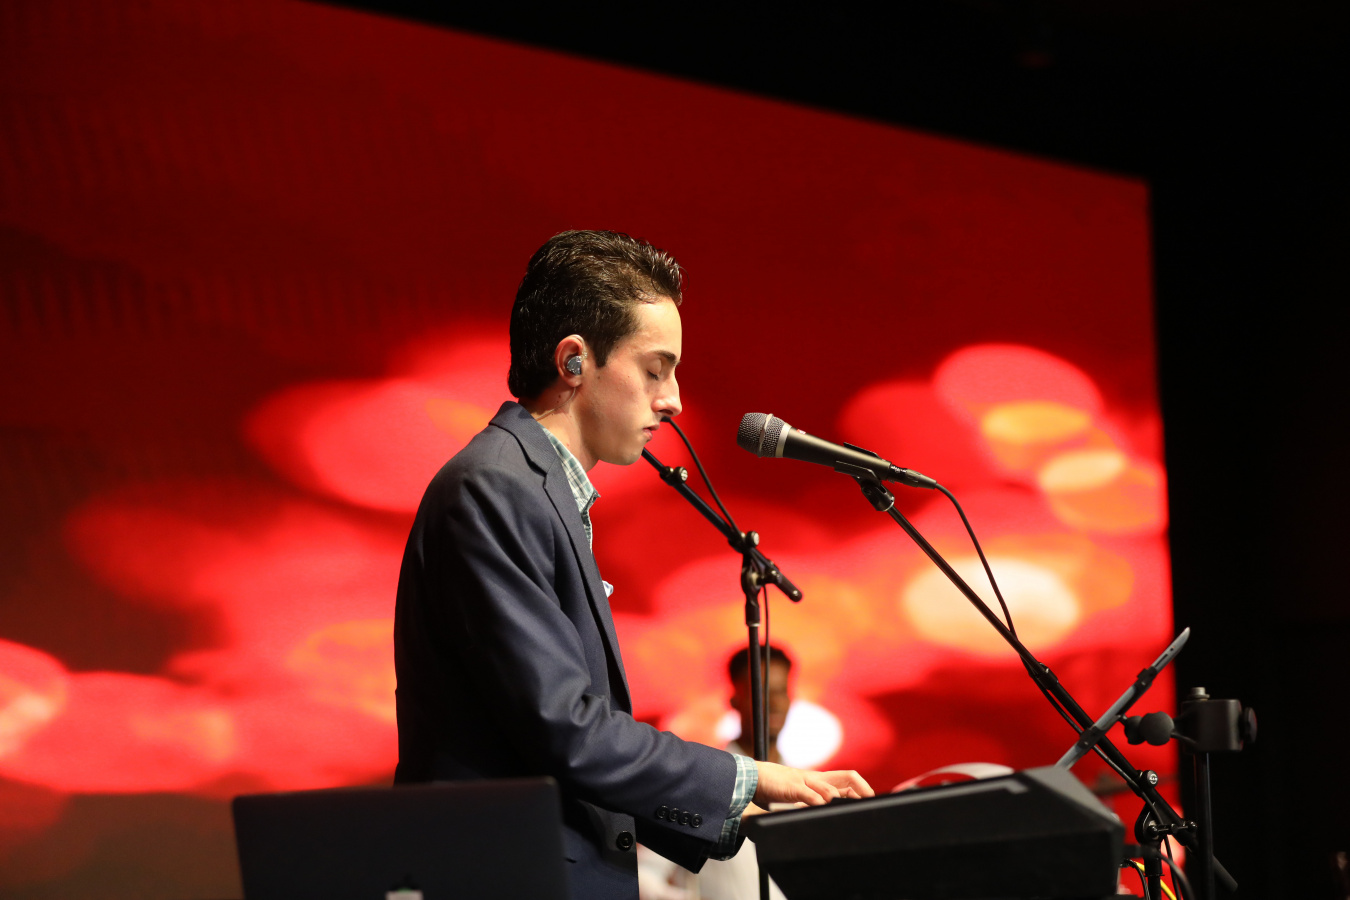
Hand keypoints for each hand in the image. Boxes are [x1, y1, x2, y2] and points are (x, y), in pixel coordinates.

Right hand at [752, 760, 873, 807]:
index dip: (862, 787)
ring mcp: (805, 781)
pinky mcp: (792, 787)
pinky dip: (818, 801)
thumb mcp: (800, 792)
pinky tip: (823, 808)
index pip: (848, 778)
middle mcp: (816, 777)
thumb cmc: (776, 787)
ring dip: (843, 800)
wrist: (754, 777)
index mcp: (819, 778)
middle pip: (847, 778)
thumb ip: (813, 799)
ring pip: (830, 788)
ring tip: (851, 810)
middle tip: (870, 803)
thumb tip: (826, 809)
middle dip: (862, 790)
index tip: (871, 800)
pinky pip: (809, 794)